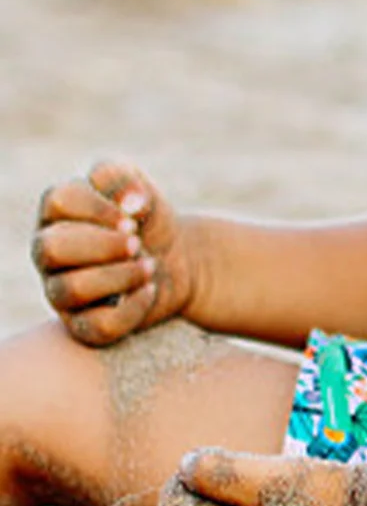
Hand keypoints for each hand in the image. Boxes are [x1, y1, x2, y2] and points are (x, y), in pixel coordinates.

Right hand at [31, 160, 194, 344]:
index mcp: (57, 216)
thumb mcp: (140, 191)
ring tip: (149, 265)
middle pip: (51, 248)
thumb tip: (129, 202)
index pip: (58, 201)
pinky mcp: (84, 325)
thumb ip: (123, 179)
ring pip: (72, 289)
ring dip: (122, 275)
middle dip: (103, 244)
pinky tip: (149, 290)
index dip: (100, 206)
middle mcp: (49, 255)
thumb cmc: (147, 222)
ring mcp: (61, 292)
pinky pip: (98, 326)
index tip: (133, 214)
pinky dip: (133, 307)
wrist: (178, 259)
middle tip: (137, 242)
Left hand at [156, 449, 366, 505]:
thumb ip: (218, 472)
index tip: (200, 460)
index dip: (178, 487)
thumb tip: (184, 466)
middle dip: (196, 496)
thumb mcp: (267, 479)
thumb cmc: (323, 497)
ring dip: (215, 503)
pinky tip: (259, 494)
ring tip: (243, 478)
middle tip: (217, 465)